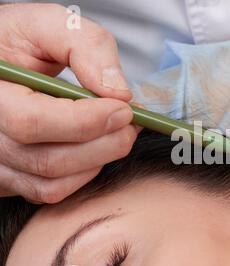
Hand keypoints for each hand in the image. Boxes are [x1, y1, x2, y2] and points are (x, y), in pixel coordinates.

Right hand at [0, 3, 137, 202]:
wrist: (5, 60)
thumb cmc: (22, 41)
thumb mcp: (50, 25)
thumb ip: (86, 47)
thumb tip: (118, 92)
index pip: (34, 122)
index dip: (88, 121)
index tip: (126, 108)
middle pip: (49, 160)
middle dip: (105, 144)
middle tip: (132, 121)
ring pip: (53, 183)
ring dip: (99, 159)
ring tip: (117, 130)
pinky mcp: (8, 178)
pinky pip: (50, 191)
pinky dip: (83, 173)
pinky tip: (95, 146)